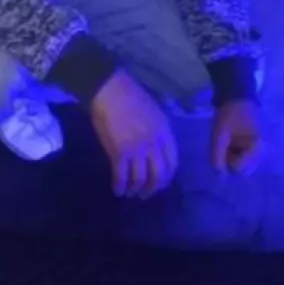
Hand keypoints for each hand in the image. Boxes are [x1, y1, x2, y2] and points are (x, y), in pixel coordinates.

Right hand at [89, 70, 178, 199]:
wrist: (110, 90)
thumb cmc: (132, 96)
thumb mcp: (155, 112)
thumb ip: (159, 131)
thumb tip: (158, 148)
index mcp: (164, 132)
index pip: (173, 162)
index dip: (167, 176)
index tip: (161, 182)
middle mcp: (153, 144)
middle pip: (159, 175)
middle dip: (153, 188)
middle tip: (146, 194)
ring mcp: (137, 150)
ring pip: (140, 179)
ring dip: (136, 190)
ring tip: (131, 193)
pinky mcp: (119, 153)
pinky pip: (122, 177)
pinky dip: (120, 187)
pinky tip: (117, 190)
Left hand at [210, 98, 264, 176]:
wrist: (237, 96)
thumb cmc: (229, 114)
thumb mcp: (220, 135)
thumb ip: (218, 157)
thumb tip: (220, 178)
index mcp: (257, 147)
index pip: (239, 169)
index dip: (227, 159)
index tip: (225, 143)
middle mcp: (262, 153)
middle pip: (242, 170)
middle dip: (230, 160)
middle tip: (227, 143)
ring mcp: (260, 152)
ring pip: (242, 166)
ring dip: (232, 157)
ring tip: (230, 141)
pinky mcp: (256, 149)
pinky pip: (243, 160)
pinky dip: (235, 154)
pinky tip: (233, 142)